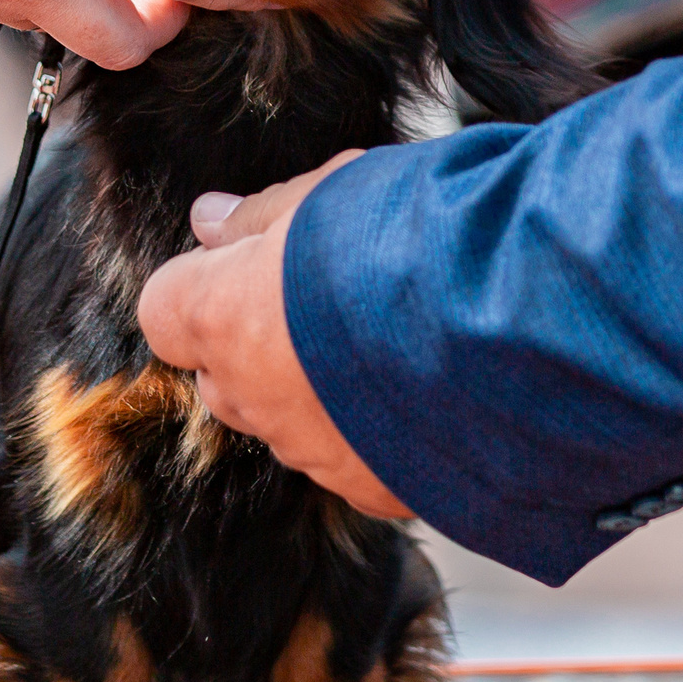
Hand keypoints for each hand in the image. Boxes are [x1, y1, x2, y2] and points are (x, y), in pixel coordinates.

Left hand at [138, 152, 410, 518]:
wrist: (518, 321)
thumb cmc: (417, 239)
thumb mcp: (333, 191)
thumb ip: (262, 214)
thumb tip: (211, 219)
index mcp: (223, 317)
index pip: (165, 312)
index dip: (202, 288)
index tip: (249, 265)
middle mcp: (254, 396)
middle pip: (222, 377)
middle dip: (257, 346)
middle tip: (328, 302)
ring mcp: (312, 452)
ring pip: (289, 423)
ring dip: (321, 391)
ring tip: (395, 342)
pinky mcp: (373, 490)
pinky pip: (353, 460)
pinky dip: (377, 433)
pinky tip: (430, 391)